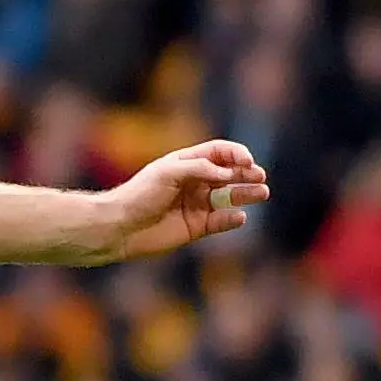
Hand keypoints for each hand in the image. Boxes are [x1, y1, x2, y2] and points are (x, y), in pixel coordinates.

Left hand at [97, 141, 269, 261]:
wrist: (119, 227)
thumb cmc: (139, 195)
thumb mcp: (168, 173)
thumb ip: (199, 168)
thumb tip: (228, 172)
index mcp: (186, 164)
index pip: (220, 153)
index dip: (236, 154)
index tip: (247, 160)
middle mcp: (195, 182)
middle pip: (229, 174)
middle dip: (246, 173)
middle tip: (259, 176)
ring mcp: (197, 205)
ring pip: (229, 197)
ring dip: (246, 194)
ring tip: (262, 193)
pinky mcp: (196, 227)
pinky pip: (221, 221)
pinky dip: (232, 219)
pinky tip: (239, 216)